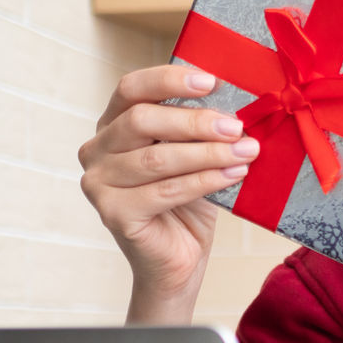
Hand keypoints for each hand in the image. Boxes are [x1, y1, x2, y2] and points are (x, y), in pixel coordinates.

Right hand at [78, 66, 259, 322]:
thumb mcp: (194, 157)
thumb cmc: (188, 203)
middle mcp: (97, 150)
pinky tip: (234, 175)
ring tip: (246, 152)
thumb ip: (199, 132)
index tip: (211, 81)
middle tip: (237, 126)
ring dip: (208, 154)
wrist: (178, 262)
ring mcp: (99, 183)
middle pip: (142, 121)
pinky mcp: (113, 213)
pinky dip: (205, 181)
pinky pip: (165, 191)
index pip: (132, 88)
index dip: (169, 80)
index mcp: (113, 125)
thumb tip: (237, 107)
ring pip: (157, 159)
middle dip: (196, 122)